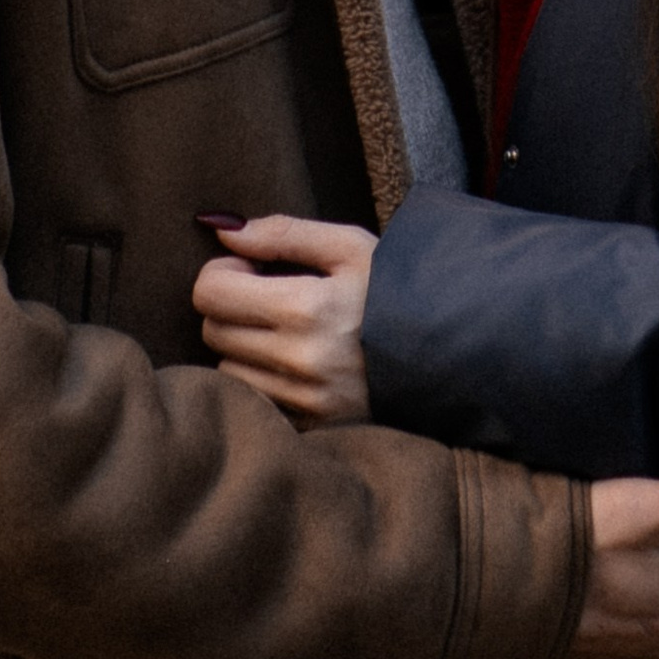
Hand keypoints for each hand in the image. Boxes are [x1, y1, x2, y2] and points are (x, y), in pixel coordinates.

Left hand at [192, 214, 375, 423]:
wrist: (448, 356)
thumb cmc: (396, 291)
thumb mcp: (350, 246)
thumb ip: (283, 233)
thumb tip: (222, 230)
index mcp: (306, 308)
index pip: (211, 292)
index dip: (222, 274)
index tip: (251, 270)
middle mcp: (299, 361)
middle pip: (212, 330)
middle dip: (230, 307)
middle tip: (268, 296)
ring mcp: (304, 402)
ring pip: (227, 370)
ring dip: (244, 347)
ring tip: (285, 331)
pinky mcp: (310, 428)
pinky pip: (254, 401)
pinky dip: (261, 380)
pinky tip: (294, 364)